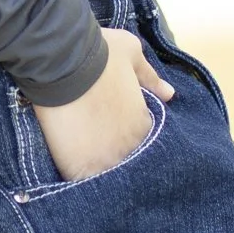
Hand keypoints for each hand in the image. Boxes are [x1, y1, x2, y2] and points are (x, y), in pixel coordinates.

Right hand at [31, 27, 173, 183]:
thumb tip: (169, 93)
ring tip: (80, 157)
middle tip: (94, 143)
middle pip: (123, 159)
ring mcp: (104, 159)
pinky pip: (79, 180)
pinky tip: (66, 165)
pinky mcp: (78, 167)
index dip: (125, 134)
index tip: (111, 127)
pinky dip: (74, 175)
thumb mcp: (131, 54)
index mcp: (143, 122)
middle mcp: (130, 146)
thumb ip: (150, 77)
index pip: (141, 139)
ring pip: (103, 173)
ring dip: (95, 166)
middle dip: (112, 153)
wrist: (64, 60)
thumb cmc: (101, 53)